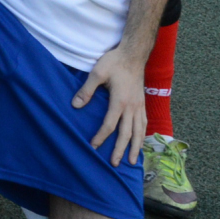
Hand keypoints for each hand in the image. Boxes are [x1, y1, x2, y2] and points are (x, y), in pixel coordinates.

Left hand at [71, 43, 147, 165]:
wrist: (133, 54)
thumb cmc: (114, 62)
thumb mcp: (97, 73)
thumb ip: (86, 90)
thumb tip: (75, 106)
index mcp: (120, 101)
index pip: (110, 125)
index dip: (101, 137)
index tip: (93, 147)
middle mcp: (132, 107)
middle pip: (126, 133)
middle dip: (120, 150)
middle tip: (114, 164)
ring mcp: (140, 106)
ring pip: (139, 131)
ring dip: (135, 147)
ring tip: (132, 161)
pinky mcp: (142, 103)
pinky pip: (144, 123)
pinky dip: (142, 135)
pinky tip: (140, 142)